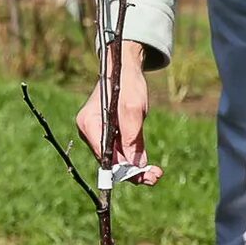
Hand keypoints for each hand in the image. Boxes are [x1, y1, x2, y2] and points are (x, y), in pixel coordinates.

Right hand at [73, 41, 159, 180]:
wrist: (125, 67)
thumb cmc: (127, 83)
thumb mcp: (133, 109)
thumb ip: (132, 137)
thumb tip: (134, 165)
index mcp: (89, 124)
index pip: (104, 156)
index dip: (123, 169)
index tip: (143, 176)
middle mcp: (90, 131)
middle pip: (110, 160)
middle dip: (132, 171)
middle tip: (155, 176)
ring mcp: (98, 133)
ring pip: (116, 158)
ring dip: (135, 167)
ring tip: (156, 173)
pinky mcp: (108, 133)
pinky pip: (120, 151)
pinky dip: (133, 158)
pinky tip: (149, 166)